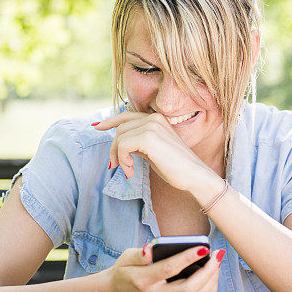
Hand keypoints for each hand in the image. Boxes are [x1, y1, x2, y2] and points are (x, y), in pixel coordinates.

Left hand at [92, 109, 210, 191]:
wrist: (194, 176)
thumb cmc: (176, 168)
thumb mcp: (154, 151)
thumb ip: (139, 142)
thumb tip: (121, 143)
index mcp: (156, 119)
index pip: (127, 115)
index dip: (110, 121)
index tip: (97, 126)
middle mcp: (154, 118)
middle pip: (121, 127)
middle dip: (114, 147)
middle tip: (114, 165)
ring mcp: (152, 126)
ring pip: (120, 136)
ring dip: (119, 156)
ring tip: (128, 170)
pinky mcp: (148, 137)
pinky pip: (123, 145)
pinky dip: (123, 160)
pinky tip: (131, 171)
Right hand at [97, 244, 224, 291]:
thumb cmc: (122, 272)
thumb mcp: (125, 257)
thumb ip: (139, 253)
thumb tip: (151, 248)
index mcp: (143, 280)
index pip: (170, 269)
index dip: (188, 258)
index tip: (204, 247)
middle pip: (189, 289)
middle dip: (208, 272)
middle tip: (217, 255)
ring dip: (211, 282)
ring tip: (217, 264)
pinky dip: (207, 291)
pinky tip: (211, 276)